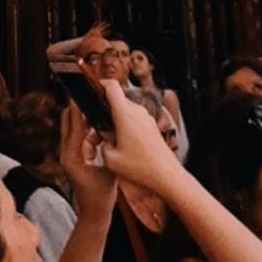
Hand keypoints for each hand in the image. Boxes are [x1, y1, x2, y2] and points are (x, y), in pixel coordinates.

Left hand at [58, 102, 115, 220]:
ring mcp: (68, 155)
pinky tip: (98, 123)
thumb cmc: (102, 197)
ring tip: (94, 103)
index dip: (77, 109)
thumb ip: (107, 150)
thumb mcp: (108, 172)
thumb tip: (109, 130)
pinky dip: (86, 129)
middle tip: (87, 92)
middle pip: (68, 123)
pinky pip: (78, 136)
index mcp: (72, 157)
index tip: (81, 92)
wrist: (94, 214)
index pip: (74, 126)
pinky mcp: (73, 157)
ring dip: (82, 118)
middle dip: (76, 108)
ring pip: (72, 128)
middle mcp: (66, 154)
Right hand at [99, 79, 180, 199]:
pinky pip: (135, 120)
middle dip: (105, 111)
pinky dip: (126, 127)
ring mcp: (146, 118)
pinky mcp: (152, 127)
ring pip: (125, 111)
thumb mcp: (111, 160)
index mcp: (125, 114)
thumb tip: (103, 138)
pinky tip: (124, 146)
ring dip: (116, 121)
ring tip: (111, 141)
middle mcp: (137, 112)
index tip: (92, 91)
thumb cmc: (141, 168)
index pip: (112, 86)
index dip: (100, 84)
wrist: (168, 177)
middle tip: (97, 128)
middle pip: (117, 100)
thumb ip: (101, 144)